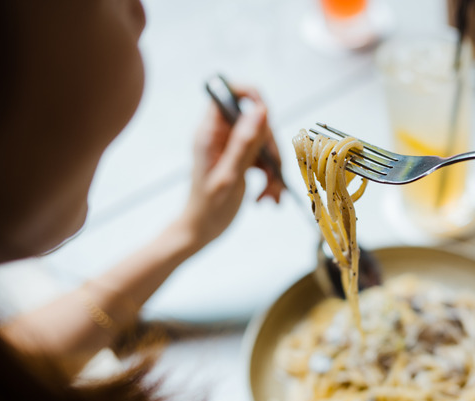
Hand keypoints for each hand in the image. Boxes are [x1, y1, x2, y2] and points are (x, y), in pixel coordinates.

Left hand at [179, 86, 284, 247]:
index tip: (267, 116)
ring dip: (273, 168)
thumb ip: (245, 143)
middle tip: (273, 173)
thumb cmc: (209, 208)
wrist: (201, 232)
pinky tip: (268, 196)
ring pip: (263, 142)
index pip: (228, 94)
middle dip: (270, 149)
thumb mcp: (230, 176)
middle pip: (256, 122)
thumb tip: (261, 110)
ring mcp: (231, 148)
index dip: (250, 96)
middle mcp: (220, 135)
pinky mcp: (240, 160)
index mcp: (210, 133)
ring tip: (270, 194)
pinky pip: (263, 159)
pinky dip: (270, 177)